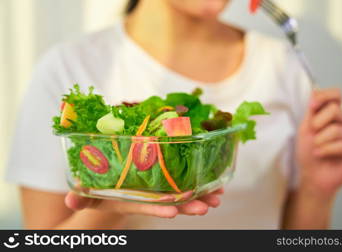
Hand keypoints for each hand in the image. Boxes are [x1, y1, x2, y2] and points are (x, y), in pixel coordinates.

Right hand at [64, 188, 223, 218]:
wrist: (110, 190)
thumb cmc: (99, 192)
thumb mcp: (89, 196)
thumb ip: (82, 199)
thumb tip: (71, 200)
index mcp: (130, 200)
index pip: (145, 206)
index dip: (158, 209)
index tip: (173, 213)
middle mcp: (147, 198)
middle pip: (169, 204)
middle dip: (188, 206)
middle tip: (205, 207)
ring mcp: (158, 191)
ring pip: (181, 195)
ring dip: (200, 196)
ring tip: (217, 197)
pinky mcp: (165, 182)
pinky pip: (184, 183)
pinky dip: (201, 185)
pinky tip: (217, 184)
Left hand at [296, 89, 341, 198]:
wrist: (311, 177)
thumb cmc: (308, 152)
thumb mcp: (306, 128)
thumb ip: (312, 111)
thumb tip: (315, 90)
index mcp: (337, 116)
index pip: (336, 95)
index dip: (323, 96)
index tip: (310, 106)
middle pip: (335, 109)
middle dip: (317, 123)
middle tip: (313, 136)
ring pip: (336, 129)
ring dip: (319, 140)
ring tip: (316, 148)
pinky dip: (325, 150)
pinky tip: (320, 154)